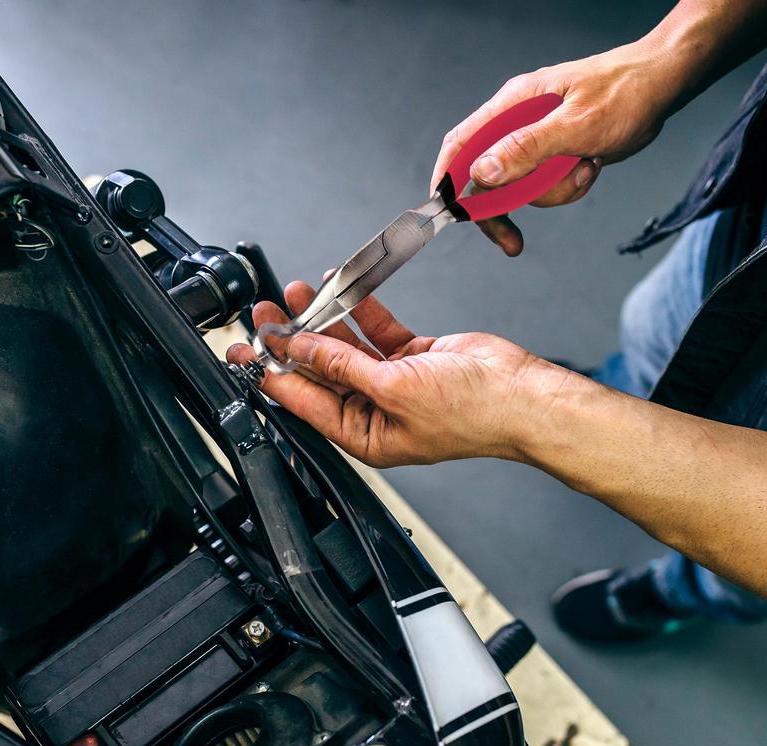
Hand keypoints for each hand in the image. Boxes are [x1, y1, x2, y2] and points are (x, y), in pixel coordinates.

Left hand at [227, 282, 570, 466]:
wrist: (521, 394)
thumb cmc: (472, 413)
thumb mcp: (393, 389)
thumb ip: (342, 365)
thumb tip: (300, 348)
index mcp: (364, 434)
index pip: (304, 401)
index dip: (271, 372)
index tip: (245, 350)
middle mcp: (374, 409)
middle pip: (320, 369)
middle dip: (291, 340)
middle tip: (264, 313)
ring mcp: (393, 381)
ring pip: (345, 345)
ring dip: (322, 318)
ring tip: (296, 292)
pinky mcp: (412, 356)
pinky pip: (376, 329)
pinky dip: (360, 309)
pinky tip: (342, 289)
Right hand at [431, 40, 676, 254]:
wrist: (660, 88)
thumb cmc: (623, 93)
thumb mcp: (575, 126)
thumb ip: (526, 149)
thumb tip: (482, 174)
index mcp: (512, 107)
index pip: (462, 145)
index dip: (447, 180)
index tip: (444, 213)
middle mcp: (516, 124)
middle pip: (487, 180)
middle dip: (504, 211)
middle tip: (512, 243)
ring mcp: (535, 142)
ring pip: (523, 189)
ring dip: (554, 191)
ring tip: (586, 166)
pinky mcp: (553, 155)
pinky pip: (547, 188)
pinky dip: (569, 187)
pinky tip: (591, 165)